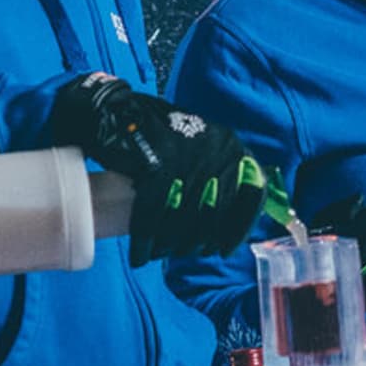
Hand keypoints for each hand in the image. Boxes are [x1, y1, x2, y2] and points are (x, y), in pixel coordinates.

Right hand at [49, 74, 270, 263]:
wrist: (114, 111)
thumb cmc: (158, 134)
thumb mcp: (201, 144)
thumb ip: (219, 171)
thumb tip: (224, 218)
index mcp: (231, 146)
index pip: (251, 196)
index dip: (238, 229)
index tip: (224, 249)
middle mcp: (215, 151)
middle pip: (214, 216)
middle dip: (197, 242)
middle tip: (182, 252)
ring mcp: (185, 160)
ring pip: (183, 221)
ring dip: (170, 246)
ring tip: (160, 253)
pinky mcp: (154, 169)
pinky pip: (152, 216)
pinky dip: (144, 240)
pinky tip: (141, 254)